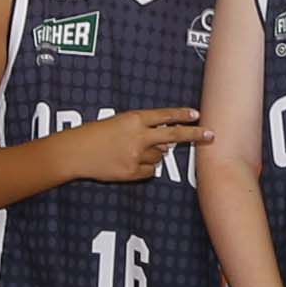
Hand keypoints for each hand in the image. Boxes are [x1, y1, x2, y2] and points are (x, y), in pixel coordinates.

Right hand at [46, 105, 202, 183]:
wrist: (75, 152)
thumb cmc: (94, 135)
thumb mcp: (118, 123)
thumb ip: (143, 129)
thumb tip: (166, 145)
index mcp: (134, 119)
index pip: (164, 115)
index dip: (182, 115)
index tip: (196, 114)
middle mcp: (138, 136)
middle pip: (174, 135)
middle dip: (194, 135)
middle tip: (210, 135)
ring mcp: (136, 155)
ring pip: (160, 156)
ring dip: (155, 154)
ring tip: (132, 150)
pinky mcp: (132, 172)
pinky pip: (150, 171)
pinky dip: (145, 168)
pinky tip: (129, 162)